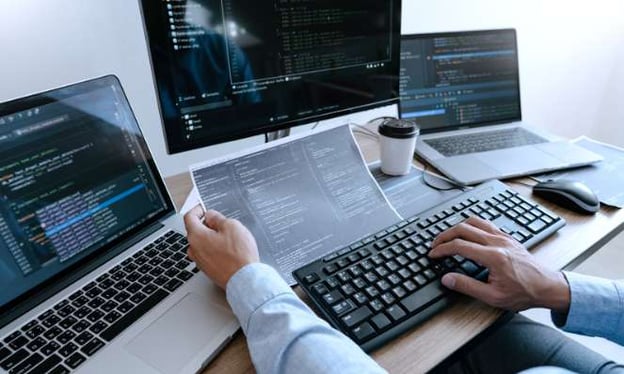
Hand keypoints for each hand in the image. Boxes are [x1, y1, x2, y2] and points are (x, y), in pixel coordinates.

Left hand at [184, 206, 258, 288]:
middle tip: (222, 224)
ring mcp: (200, 262)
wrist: (244, 279)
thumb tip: (211, 216)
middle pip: (196, 231)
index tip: (203, 208)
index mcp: (196, 236)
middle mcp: (194, 250)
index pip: (189, 217)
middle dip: (207, 225)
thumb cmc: (238, 255)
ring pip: (202, 244)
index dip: (197, 209)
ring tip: (229, 239)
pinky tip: (229, 251)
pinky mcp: (208, 270)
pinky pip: (208, 255)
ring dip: (212, 239)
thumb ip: (217, 218)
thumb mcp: (231, 226)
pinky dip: (215, 250)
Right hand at [429, 216, 569, 311]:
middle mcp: (498, 242)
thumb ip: (467, 286)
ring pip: (474, 221)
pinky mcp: (508, 237)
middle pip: (463, 228)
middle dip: (444, 235)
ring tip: (448, 237)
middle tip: (435, 245)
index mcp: (493, 257)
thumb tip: (447, 279)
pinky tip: (468, 233)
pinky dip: (472, 225)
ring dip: (457, 227)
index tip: (433, 254)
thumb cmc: (524, 293)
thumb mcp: (493, 297)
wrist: (548, 287)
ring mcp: (504, 237)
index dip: (442, 249)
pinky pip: (486, 223)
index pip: (459, 246)